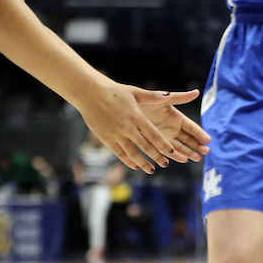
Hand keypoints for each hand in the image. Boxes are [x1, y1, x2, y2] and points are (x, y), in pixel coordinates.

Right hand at [76, 83, 208, 173]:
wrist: (90, 93)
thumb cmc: (114, 91)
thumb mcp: (135, 92)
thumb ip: (153, 96)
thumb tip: (169, 95)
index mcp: (137, 116)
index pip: (154, 135)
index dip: (164, 145)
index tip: (172, 152)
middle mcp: (128, 127)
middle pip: (146, 146)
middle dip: (157, 157)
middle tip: (165, 164)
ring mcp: (116, 134)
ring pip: (133, 153)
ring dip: (143, 163)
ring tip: (151, 170)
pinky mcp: (106, 138)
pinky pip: (119, 153)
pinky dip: (128, 161)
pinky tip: (135, 166)